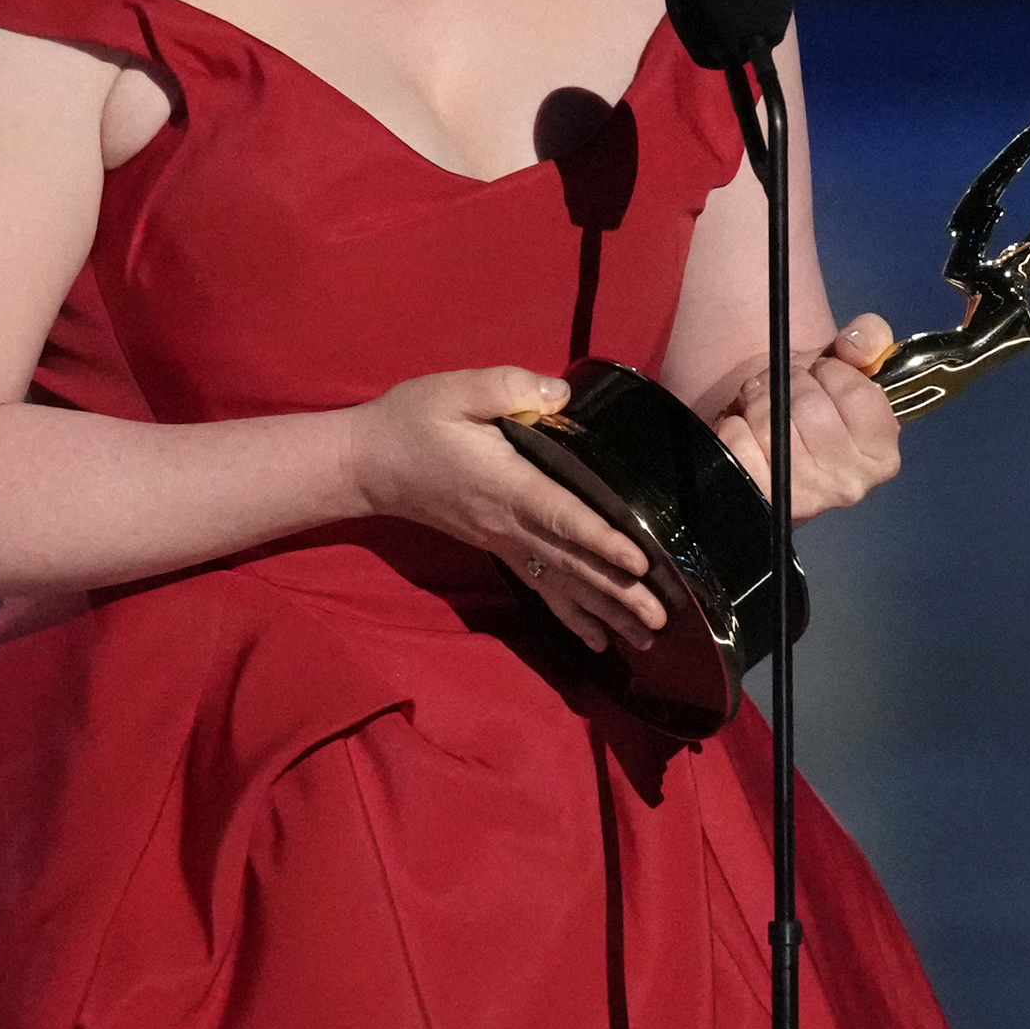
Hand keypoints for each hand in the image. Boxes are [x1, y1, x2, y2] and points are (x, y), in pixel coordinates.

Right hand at [346, 366, 669, 655]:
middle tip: (660, 618)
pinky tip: (597, 639)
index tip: (640, 563)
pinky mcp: (496, 547)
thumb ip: (511, 389)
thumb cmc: (413, 421)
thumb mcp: (458, 390)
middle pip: (570, 563)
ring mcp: (501, 542)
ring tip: (646, 638)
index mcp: (506, 484)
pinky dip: (572, 615)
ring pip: (560, 584)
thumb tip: (562, 397)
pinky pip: (541, 587)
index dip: (602, 540)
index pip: (562, 517)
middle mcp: (507, 523)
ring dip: (605, 612)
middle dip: (618, 593)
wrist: (368, 463)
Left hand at [714, 314, 901, 521]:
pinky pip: (738, 441)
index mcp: (881, 456)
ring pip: (772, 421)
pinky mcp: (763, 500)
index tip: (820, 373)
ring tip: (761, 402)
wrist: (776, 447)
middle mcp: (849, 484)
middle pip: (809, 405)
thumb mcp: (851, 366)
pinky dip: (734, 423)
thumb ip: (869, 340)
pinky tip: (744, 427)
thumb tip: (854, 346)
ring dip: (758, 398)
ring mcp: (806, 498)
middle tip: (782, 385)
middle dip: (788, 381)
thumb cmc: (819, 404)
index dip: (830, 370)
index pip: (856, 391)